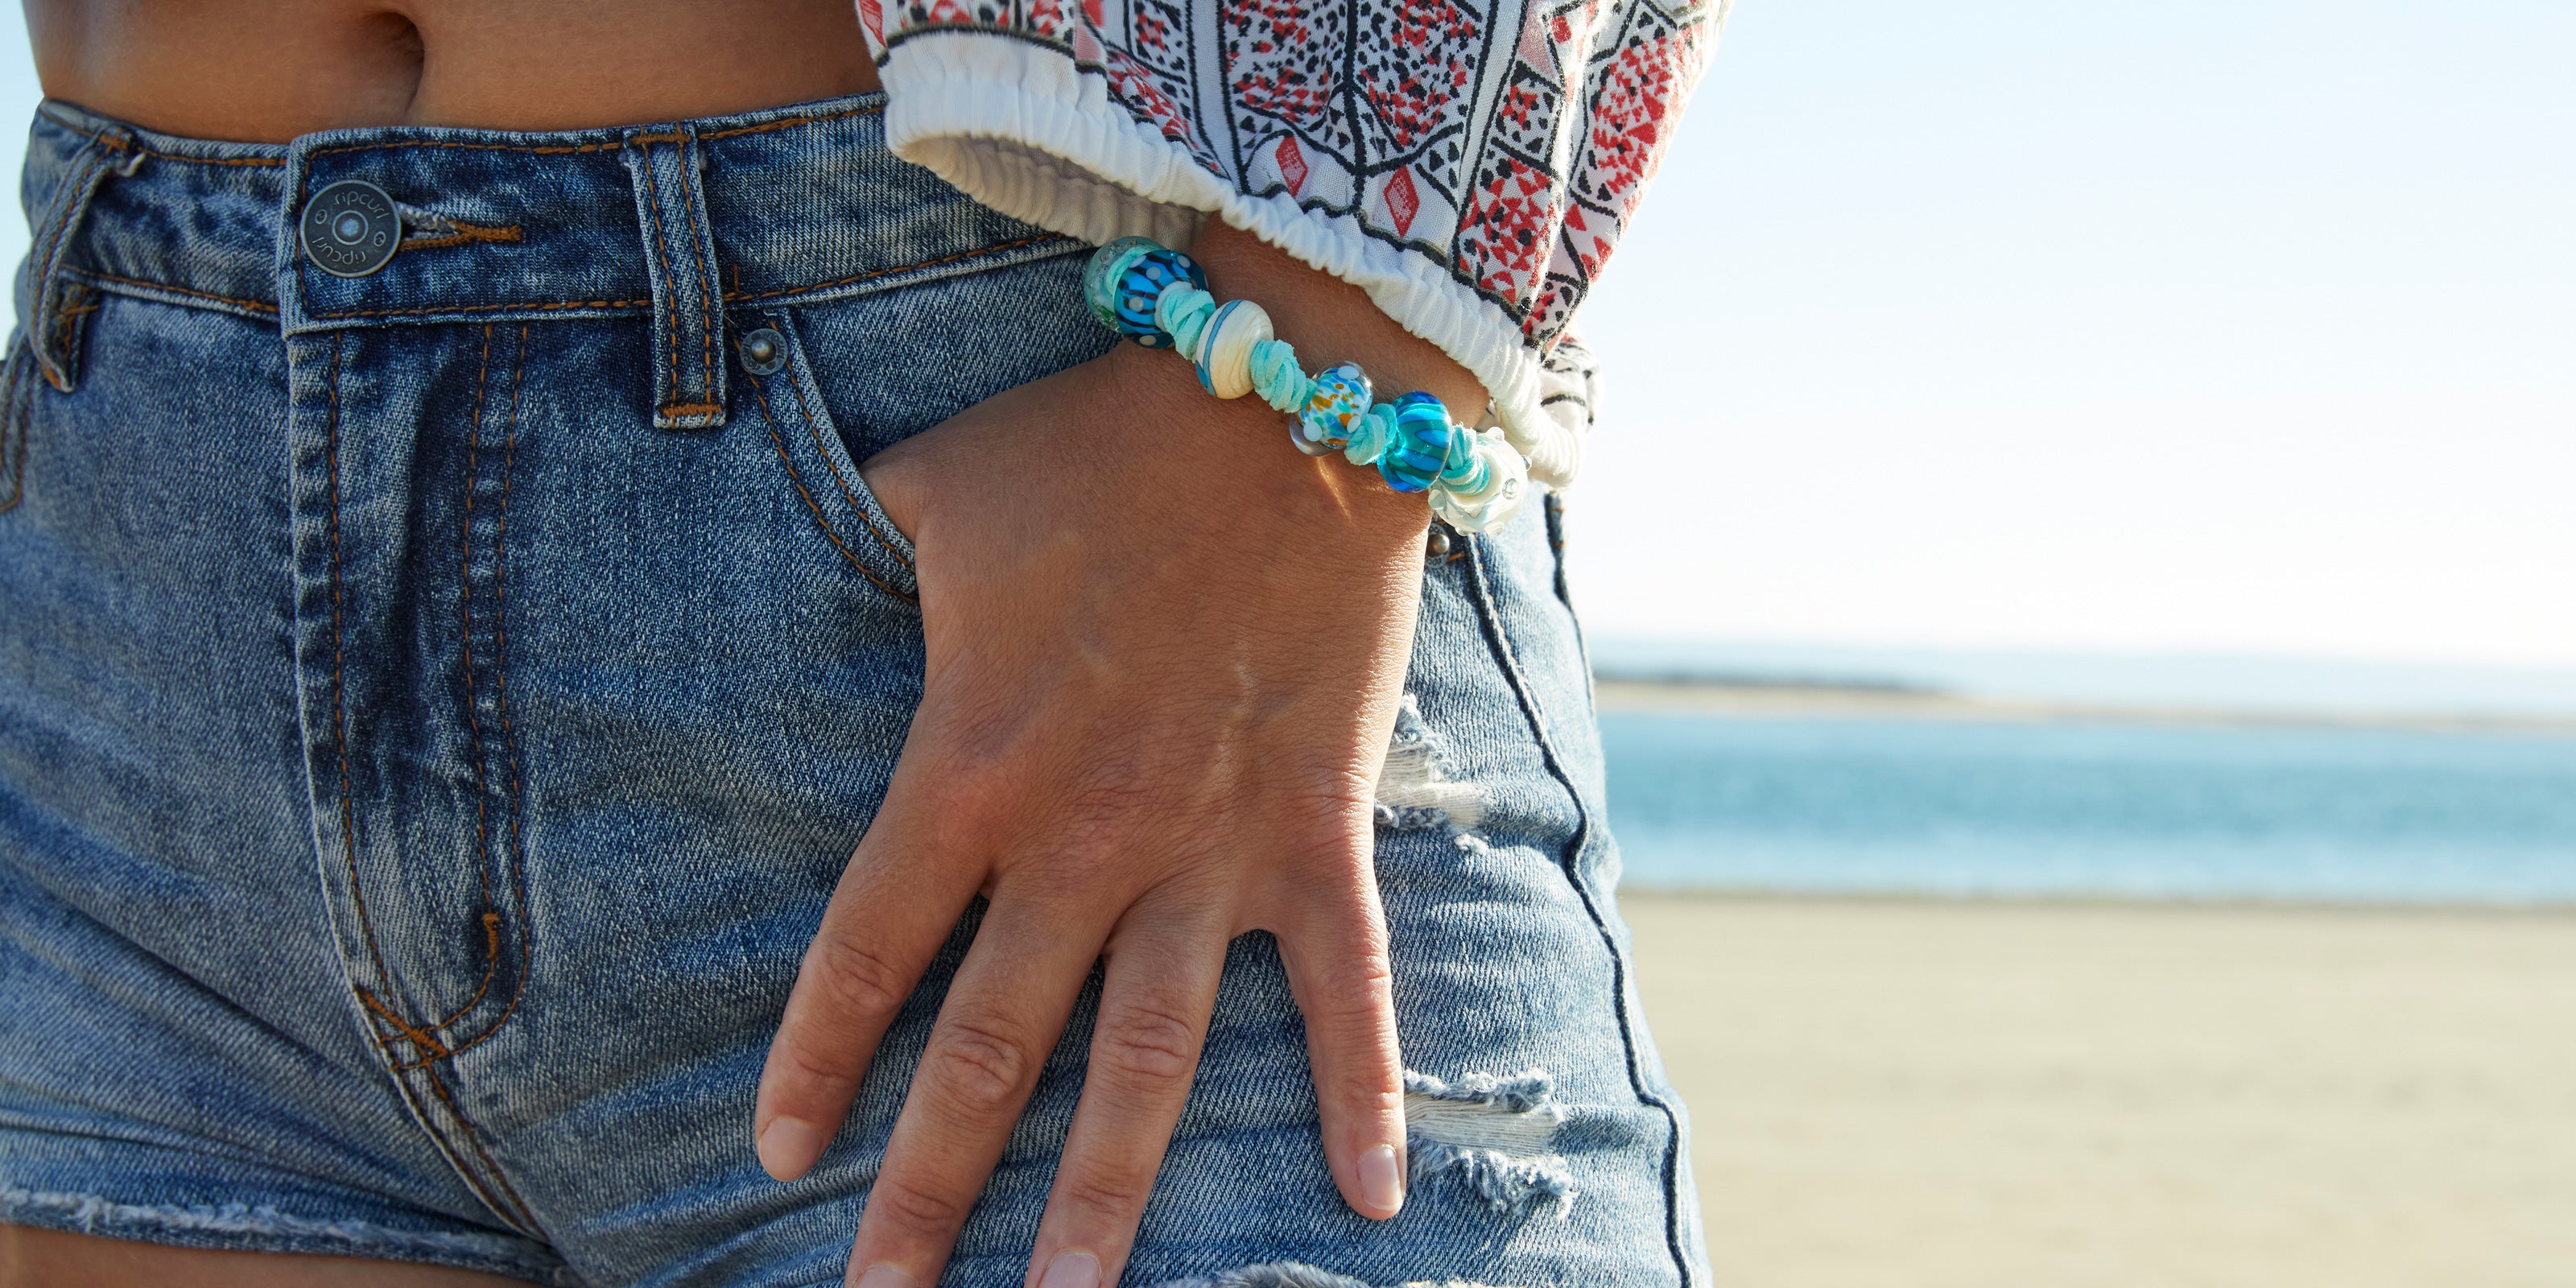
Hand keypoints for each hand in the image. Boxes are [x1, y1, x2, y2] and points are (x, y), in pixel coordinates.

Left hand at [754, 226, 1485, 1287]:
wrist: (1286, 403)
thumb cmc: (1097, 443)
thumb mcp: (940, 483)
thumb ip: (880, 541)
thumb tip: (847, 536)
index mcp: (970, 768)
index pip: (867, 954)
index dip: (815, 1065)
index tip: (779, 1158)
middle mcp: (1082, 840)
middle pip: (988, 1049)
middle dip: (929, 1192)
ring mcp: (1209, 851)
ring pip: (1149, 1061)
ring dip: (1107, 1197)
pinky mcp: (1318, 835)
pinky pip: (1346, 990)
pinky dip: (1359, 1094)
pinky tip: (1371, 1203)